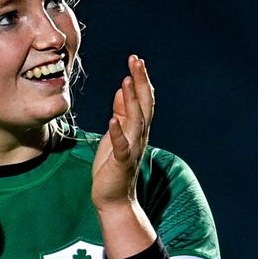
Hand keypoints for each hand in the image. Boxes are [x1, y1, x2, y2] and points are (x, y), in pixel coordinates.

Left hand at [92, 55, 154, 210]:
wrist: (113, 198)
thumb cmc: (113, 165)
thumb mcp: (116, 133)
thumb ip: (121, 112)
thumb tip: (124, 89)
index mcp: (137, 128)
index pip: (143, 99)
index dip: (140, 79)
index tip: (136, 60)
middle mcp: (139, 136)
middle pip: (144, 105)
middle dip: (141, 82)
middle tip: (137, 61)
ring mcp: (132, 149)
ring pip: (136, 121)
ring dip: (132, 101)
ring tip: (126, 81)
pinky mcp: (121, 163)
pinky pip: (122, 147)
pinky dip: (119, 134)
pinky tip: (113, 121)